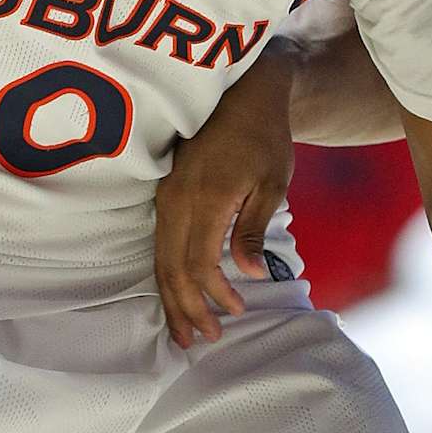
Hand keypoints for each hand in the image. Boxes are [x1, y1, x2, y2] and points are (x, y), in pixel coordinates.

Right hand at [154, 52, 294, 348]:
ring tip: (184, 331)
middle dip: (186, 308)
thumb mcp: (272, 182)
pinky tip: (176, 293)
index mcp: (207, 198)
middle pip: (172, 268)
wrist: (242, 92)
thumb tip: (246, 274)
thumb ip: (252, 229)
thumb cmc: (264, 136)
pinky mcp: (165, 194)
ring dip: (172, 298)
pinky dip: (167, 275)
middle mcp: (178, 200)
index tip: (237, 311)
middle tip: (204, 340)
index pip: (201, 262)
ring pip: (160, 259)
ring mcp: (167, 196)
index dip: (215, 294)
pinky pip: (160, 244)